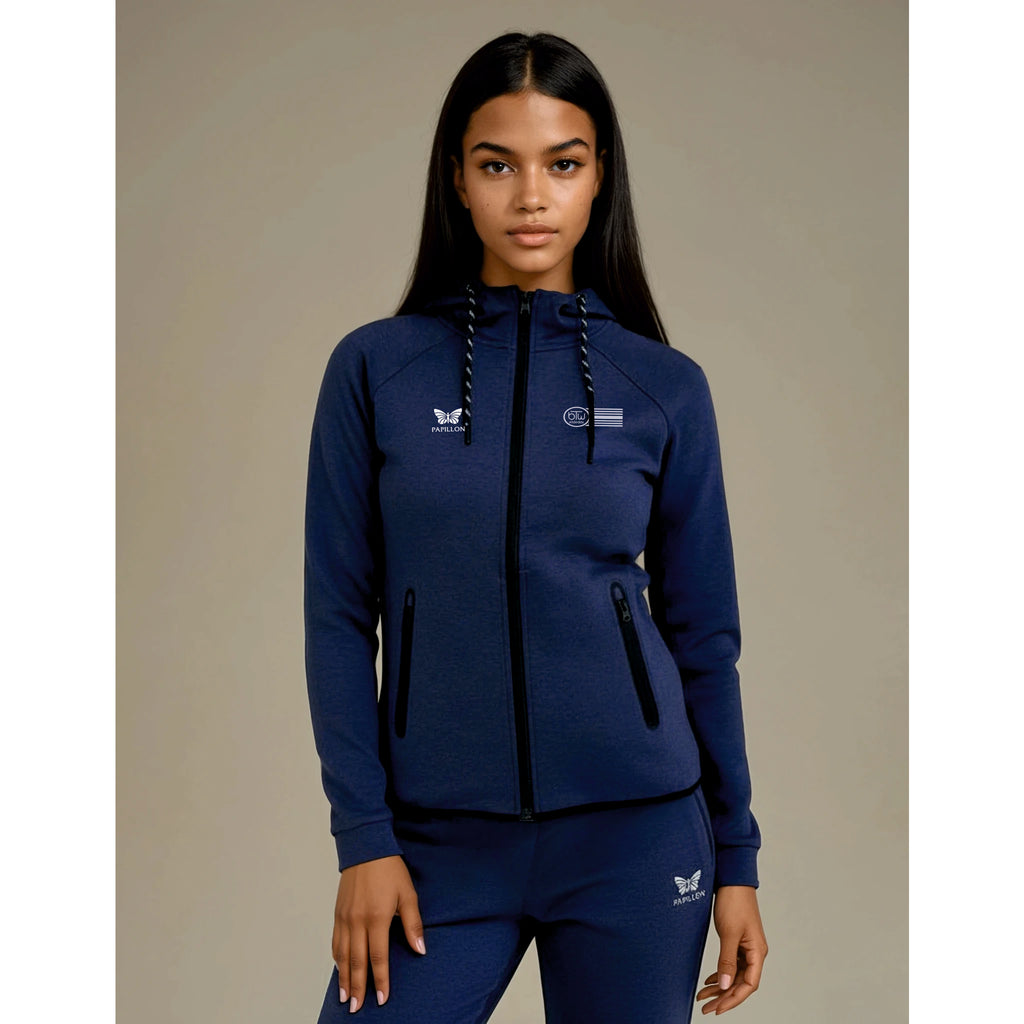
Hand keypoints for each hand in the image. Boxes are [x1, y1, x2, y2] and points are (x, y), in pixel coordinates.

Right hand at [331, 855, 426, 1012]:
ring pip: (342, 955)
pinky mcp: (338, 913)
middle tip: (357, 1008)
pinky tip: (339, 969)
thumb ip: (413, 924)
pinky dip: (337, 958)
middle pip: (356, 962)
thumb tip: (420, 950)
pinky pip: (335, 941)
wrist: (366, 848)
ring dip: (343, 978)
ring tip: (344, 997)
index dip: (380, 980)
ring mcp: (345, 918)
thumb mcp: (408, 894)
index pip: (378, 957)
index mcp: (377, 918)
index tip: (382, 999)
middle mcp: (358, 921)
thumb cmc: (390, 870)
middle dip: (357, 987)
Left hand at [696, 885, 767, 1014]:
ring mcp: (746, 947)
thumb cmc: (735, 902)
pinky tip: (709, 981)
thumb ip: (727, 960)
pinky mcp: (737, 941)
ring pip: (734, 974)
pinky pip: (730, 964)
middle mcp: (754, 952)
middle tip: (706, 1008)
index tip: (718, 1008)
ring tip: (703, 997)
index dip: (733, 999)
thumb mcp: (729, 933)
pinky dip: (720, 973)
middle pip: (740, 983)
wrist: (732, 879)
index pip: (748, 985)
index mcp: (757, 952)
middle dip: (723, 997)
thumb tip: (725, 985)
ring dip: (720, 986)